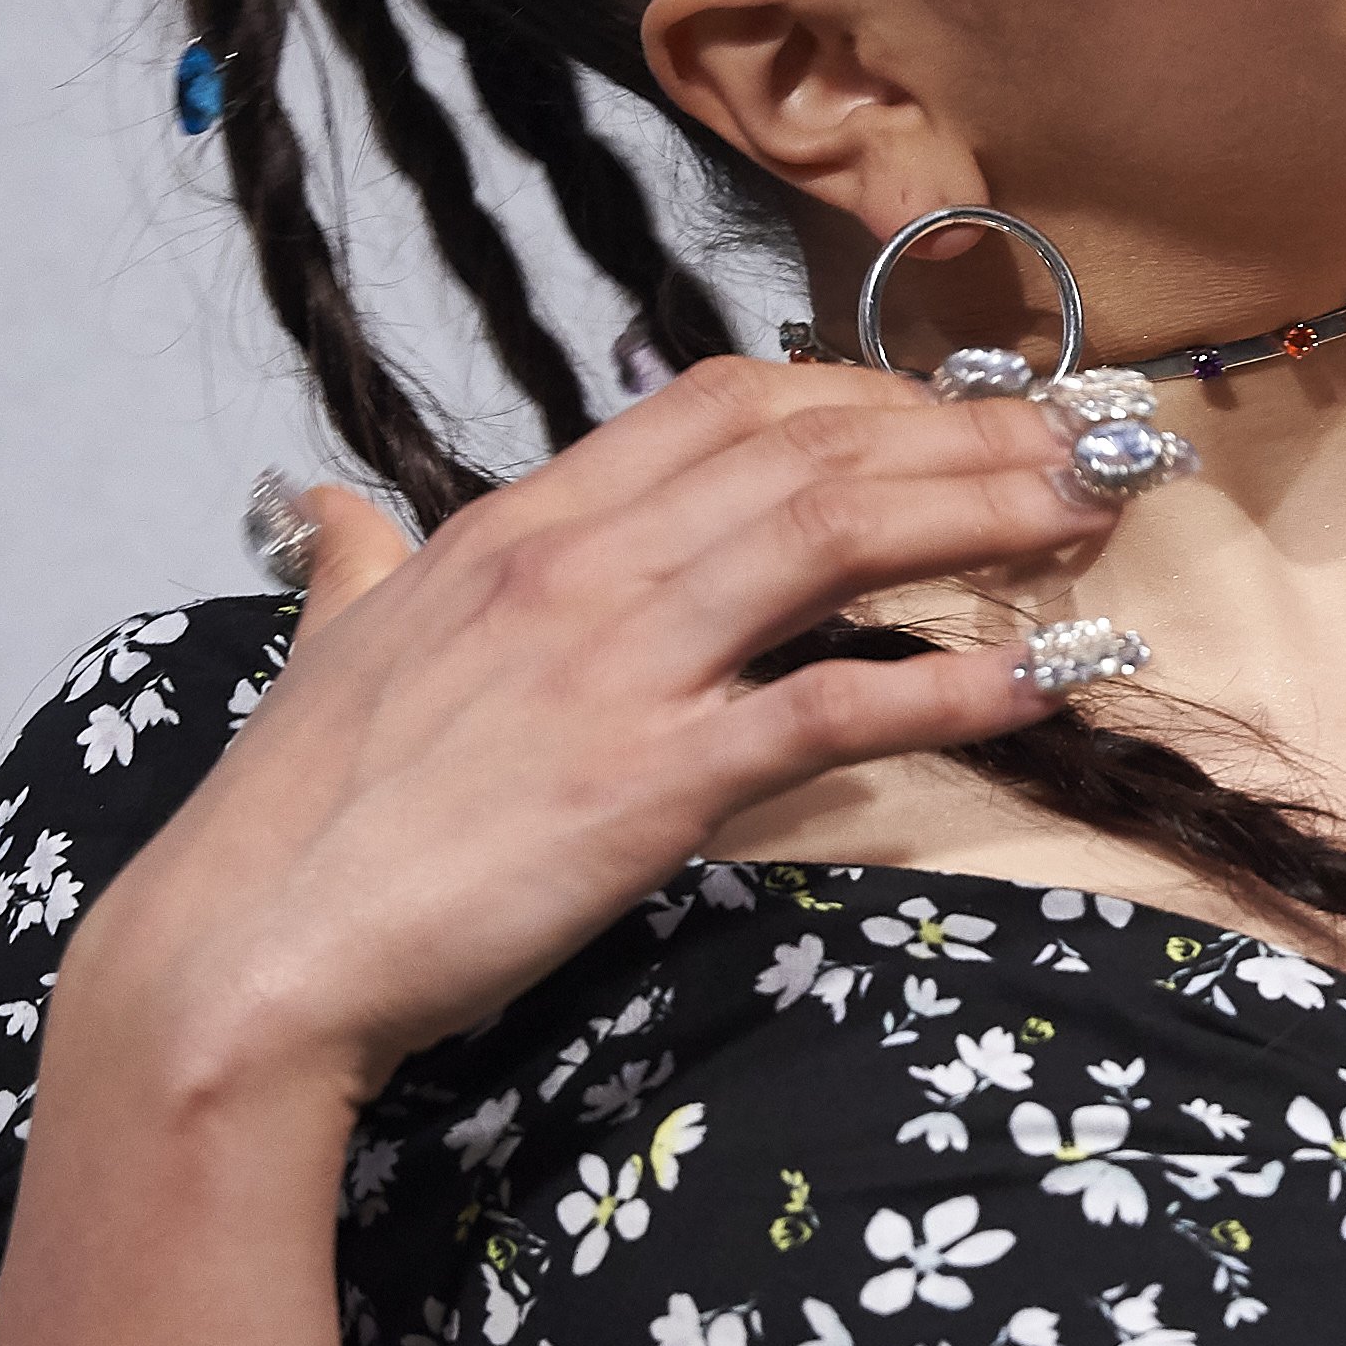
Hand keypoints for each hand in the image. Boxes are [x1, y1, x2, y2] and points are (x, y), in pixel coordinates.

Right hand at [59, 358, 1118, 1110]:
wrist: (248, 952)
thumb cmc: (295, 812)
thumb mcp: (328, 644)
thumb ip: (354, 562)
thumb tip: (326, 504)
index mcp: (520, 523)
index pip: (724, 405)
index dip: (863, 393)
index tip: (956, 408)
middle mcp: (581, 565)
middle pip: (812, 449)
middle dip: (967, 432)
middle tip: (1088, 440)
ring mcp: (621, 666)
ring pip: (837, 535)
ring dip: (987, 511)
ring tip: (1098, 506)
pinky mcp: (651, 781)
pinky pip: (831, 705)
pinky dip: (951, 685)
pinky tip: (1042, 678)